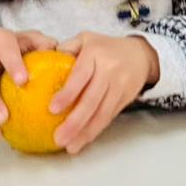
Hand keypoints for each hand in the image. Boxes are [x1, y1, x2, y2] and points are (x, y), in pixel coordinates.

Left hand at [48, 33, 159, 153]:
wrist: (141, 54)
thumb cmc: (107, 47)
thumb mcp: (86, 38)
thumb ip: (67, 47)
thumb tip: (44, 60)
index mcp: (95, 54)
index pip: (80, 76)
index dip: (68, 94)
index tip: (52, 109)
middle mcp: (109, 71)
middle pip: (92, 100)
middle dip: (75, 122)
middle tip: (59, 138)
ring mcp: (119, 86)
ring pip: (102, 113)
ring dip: (86, 132)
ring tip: (70, 146)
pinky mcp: (125, 99)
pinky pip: (109, 117)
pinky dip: (96, 130)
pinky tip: (84, 140)